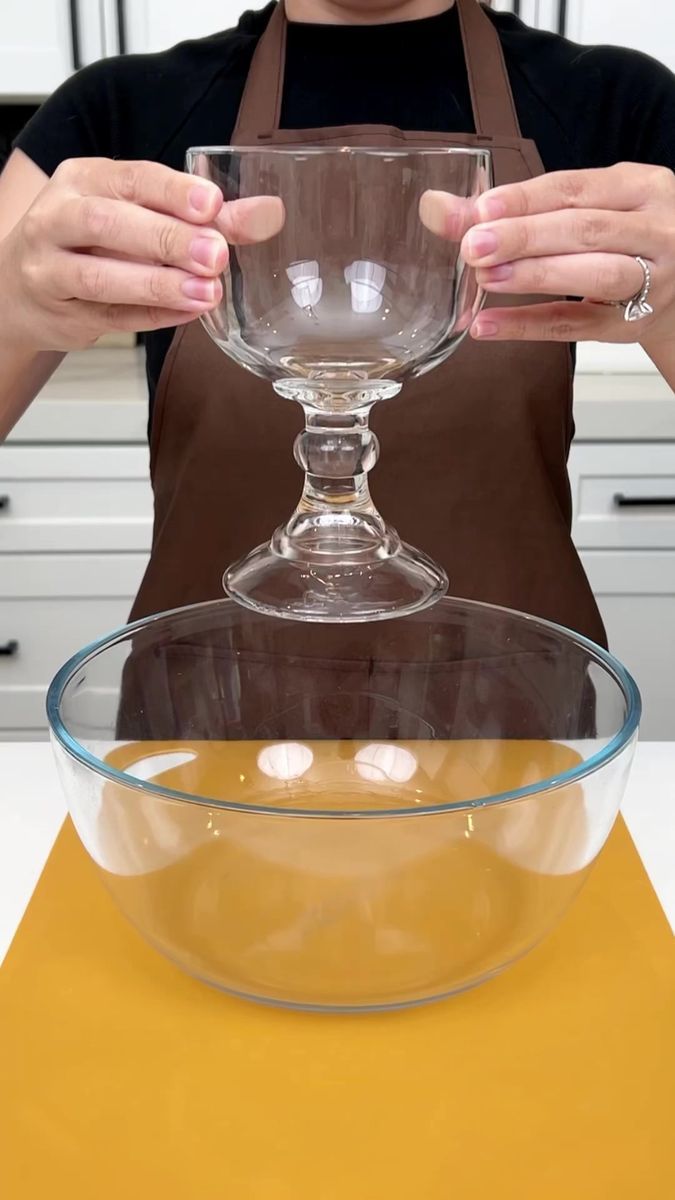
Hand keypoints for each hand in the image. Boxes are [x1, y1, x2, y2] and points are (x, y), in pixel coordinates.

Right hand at [0, 158, 282, 351]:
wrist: (22, 289)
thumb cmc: (90, 242)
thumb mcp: (137, 213)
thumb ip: (203, 216)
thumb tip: (267, 214)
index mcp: (83, 180)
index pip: (129, 177)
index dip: (171, 191)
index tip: (212, 204)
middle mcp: (57, 218)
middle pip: (108, 223)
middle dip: (167, 238)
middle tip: (216, 255)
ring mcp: (50, 269)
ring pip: (100, 276)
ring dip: (157, 284)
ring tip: (206, 293)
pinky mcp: (61, 314)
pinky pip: (108, 317)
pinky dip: (150, 316)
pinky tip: (186, 314)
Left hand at [456, 163, 674, 351]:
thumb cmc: (624, 237)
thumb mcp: (586, 207)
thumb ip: (520, 207)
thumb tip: (441, 209)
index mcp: (641, 187)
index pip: (575, 188)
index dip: (525, 199)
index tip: (480, 209)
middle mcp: (655, 229)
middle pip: (585, 229)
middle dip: (524, 236)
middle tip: (473, 246)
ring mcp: (651, 280)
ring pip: (594, 275)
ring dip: (534, 276)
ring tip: (485, 277)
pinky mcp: (631, 325)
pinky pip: (577, 325)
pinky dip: (528, 325)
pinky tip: (488, 324)